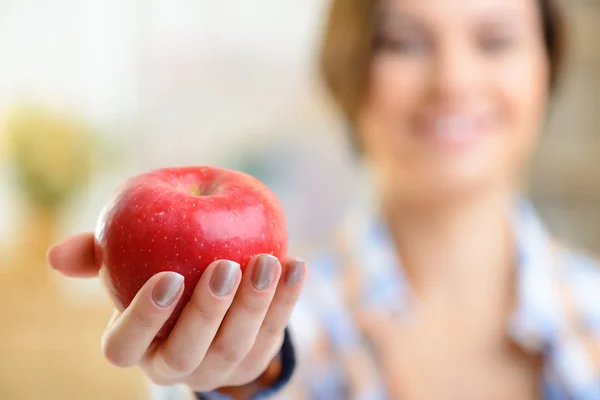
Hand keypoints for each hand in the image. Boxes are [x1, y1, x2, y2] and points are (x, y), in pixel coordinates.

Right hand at [47, 233, 305, 392]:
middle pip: (186, 351)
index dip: (143, 318)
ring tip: (267, 260)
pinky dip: (287, 299)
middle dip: (206, 311)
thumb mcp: (131, 265)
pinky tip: (295, 265)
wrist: (213, 304)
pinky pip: (274, 332)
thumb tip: (57, 254)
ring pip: (235, 346)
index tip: (167, 276)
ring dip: (254, 304)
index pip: (125, 346)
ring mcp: (219, 366)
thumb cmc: (165, 276)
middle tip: (223, 266)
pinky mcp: (256, 358)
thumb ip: (102, 256)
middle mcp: (176, 363)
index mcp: (138, 346)